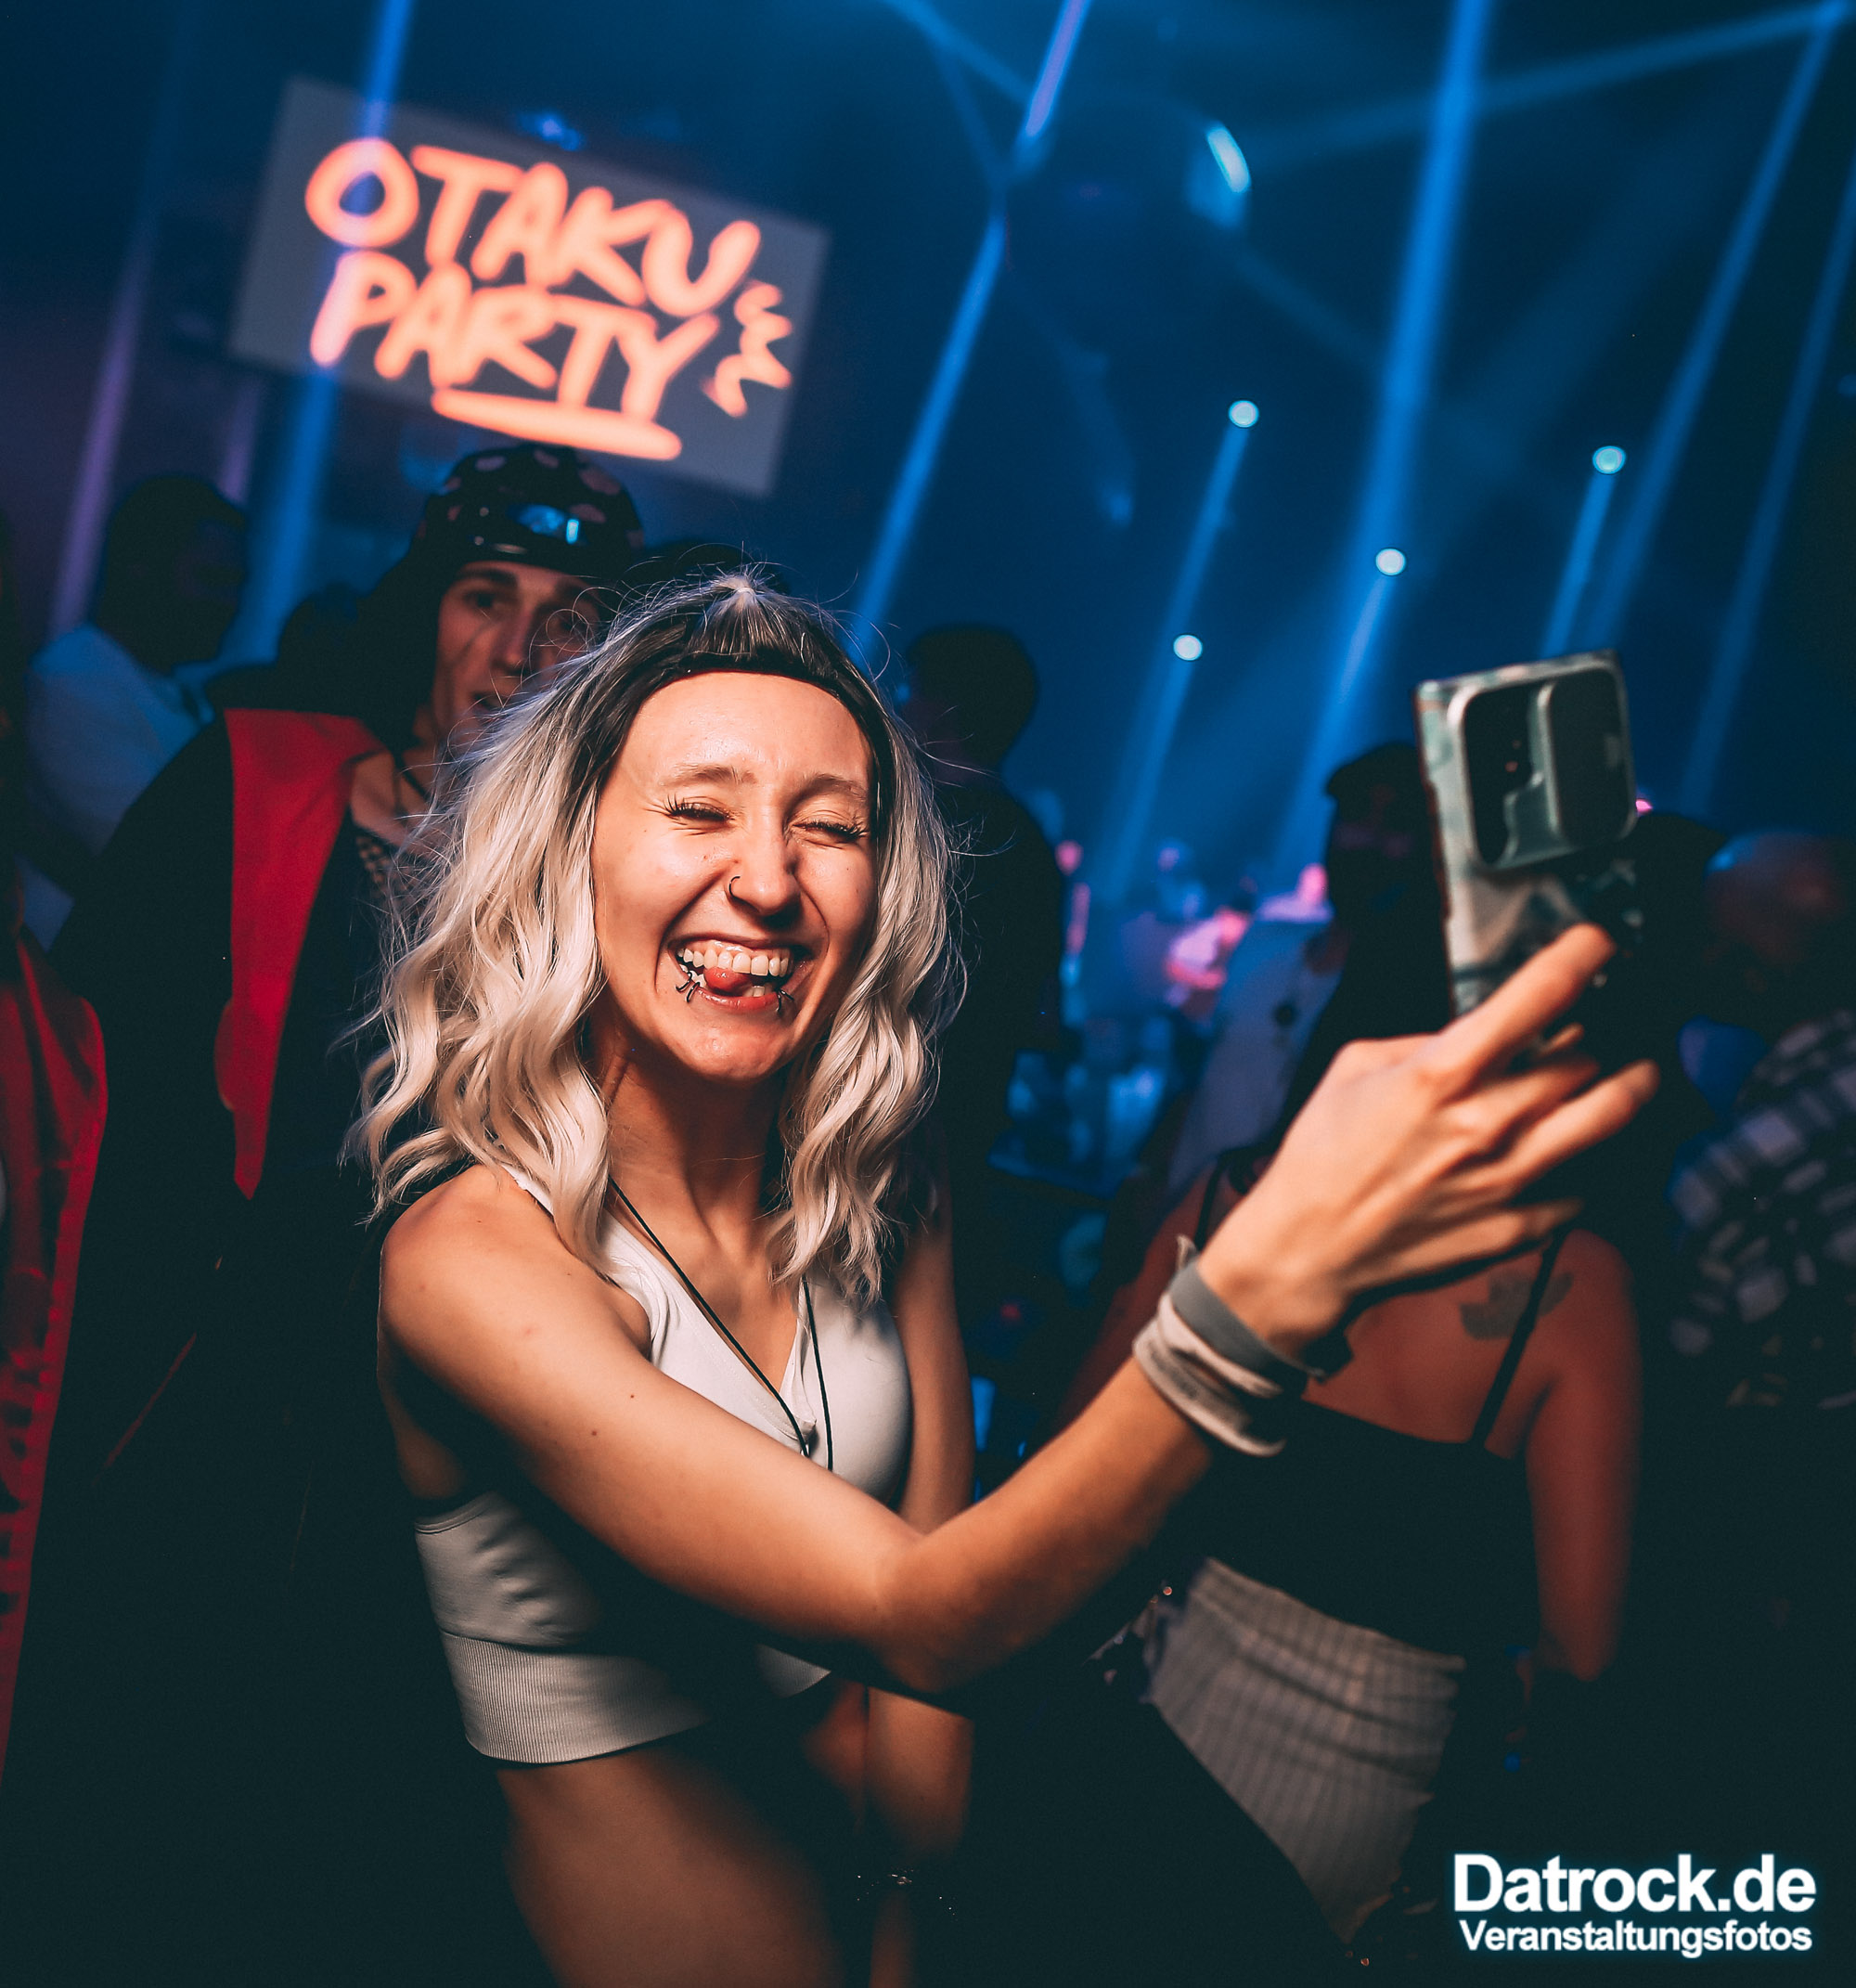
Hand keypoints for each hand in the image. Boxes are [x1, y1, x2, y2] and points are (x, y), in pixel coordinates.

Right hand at [1197, 925, 1656, 1349]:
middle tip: (1606, 1021)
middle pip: (1590, 1056)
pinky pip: (1586, 1181)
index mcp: (1441, 1073)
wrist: (1311, 1250)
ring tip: (1638, 1071)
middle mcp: (1488, 1123)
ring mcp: (1513, 1179)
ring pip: (1612, 1115)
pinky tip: (1578, 1145)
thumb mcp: (1353, 1068)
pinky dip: (1590, 1156)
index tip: (1600, 941)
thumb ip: (1424, 1041)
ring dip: (1632, 1084)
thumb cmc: (1322, 1158)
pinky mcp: (1522, 1226)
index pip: (1539, 996)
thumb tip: (1477, 1035)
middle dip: (1603, 1030)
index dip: (1582, 956)